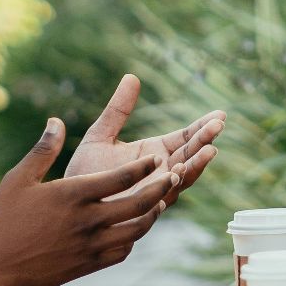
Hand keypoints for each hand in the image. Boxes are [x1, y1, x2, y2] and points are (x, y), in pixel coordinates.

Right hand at [0, 117, 177, 285]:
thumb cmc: (2, 218)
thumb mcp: (19, 178)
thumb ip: (43, 149)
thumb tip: (56, 120)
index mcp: (73, 195)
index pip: (121, 177)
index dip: (143, 167)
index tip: (156, 158)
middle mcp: (88, 221)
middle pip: (139, 203)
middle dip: (161, 188)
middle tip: (174, 176)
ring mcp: (90, 246)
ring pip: (136, 230)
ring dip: (152, 214)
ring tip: (160, 201)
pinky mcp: (88, 265)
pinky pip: (122, 251)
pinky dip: (133, 238)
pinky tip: (134, 228)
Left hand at [65, 74, 223, 209]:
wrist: (65, 204)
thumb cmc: (83, 171)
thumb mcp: (100, 135)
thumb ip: (118, 110)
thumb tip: (131, 76)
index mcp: (155, 151)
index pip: (185, 137)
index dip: (202, 127)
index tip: (220, 115)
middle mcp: (160, 172)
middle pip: (190, 155)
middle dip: (205, 141)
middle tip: (219, 126)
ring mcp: (154, 191)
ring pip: (182, 178)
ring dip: (196, 164)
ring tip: (210, 150)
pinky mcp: (143, 208)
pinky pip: (162, 196)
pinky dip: (172, 185)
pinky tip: (177, 172)